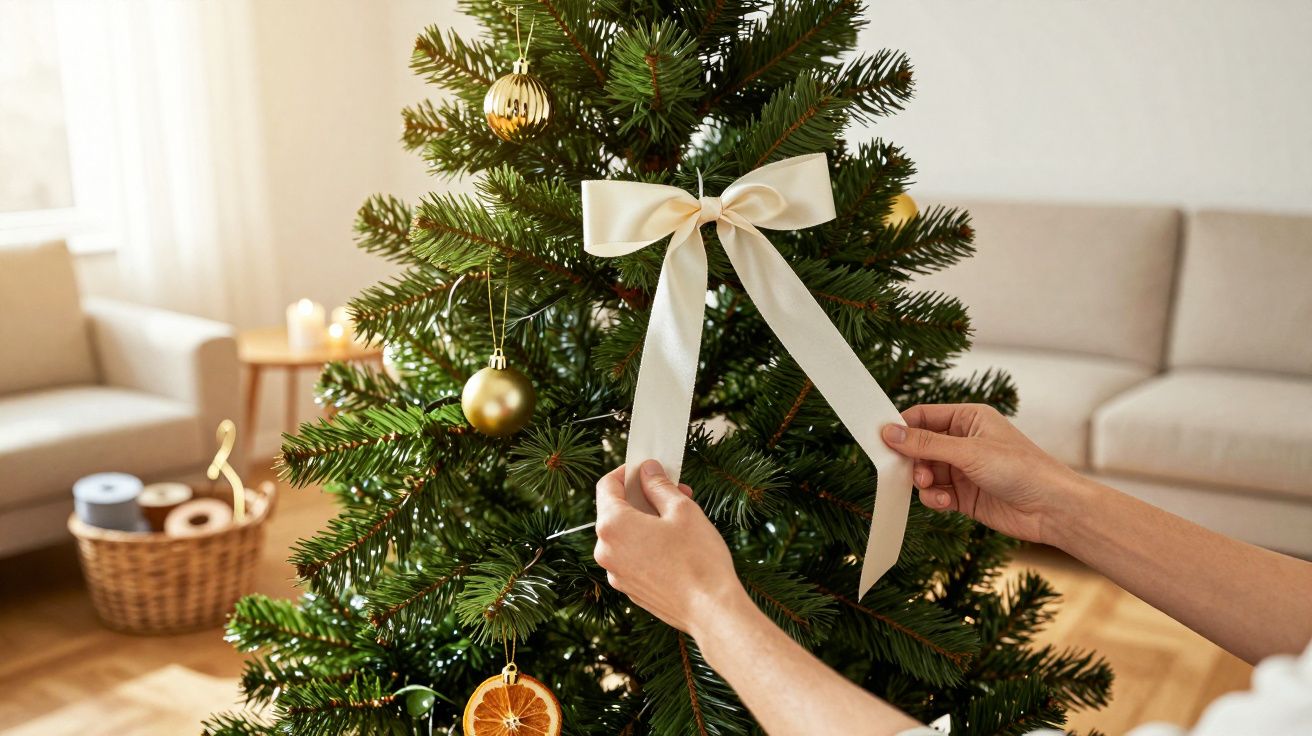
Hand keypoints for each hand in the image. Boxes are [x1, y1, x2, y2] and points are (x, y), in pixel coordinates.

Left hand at [593, 460, 744, 633]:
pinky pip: (631, 557)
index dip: (625, 472)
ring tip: (680, 519)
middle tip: (674, 491)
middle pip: (615, 511)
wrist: (710, 611)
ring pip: (625, 536)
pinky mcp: (629, 589)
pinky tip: (674, 545)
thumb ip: (659, 485)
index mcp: (613, 526)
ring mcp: (616, 573)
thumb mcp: (682, 510)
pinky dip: (646, 545)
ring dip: (646, 521)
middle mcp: (606, 551)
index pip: (606, 486)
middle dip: (642, 497)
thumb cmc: (697, 558)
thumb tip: (647, 470)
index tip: (645, 468)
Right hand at [881, 403, 1092, 546]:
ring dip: (924, 482)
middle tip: (911, 472)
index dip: (902, 427)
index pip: (924, 416)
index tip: (880, 440)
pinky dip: (935, 499)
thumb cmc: (1020, 469)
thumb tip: (888, 432)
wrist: (1052, 509)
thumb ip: (925, 444)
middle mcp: (965, 441)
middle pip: (920, 446)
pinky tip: (946, 503)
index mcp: (969, 418)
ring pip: (925, 472)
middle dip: (913, 461)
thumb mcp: (968, 452)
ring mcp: (964, 469)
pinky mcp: (964, 495)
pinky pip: (936, 493)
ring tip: (933, 489)